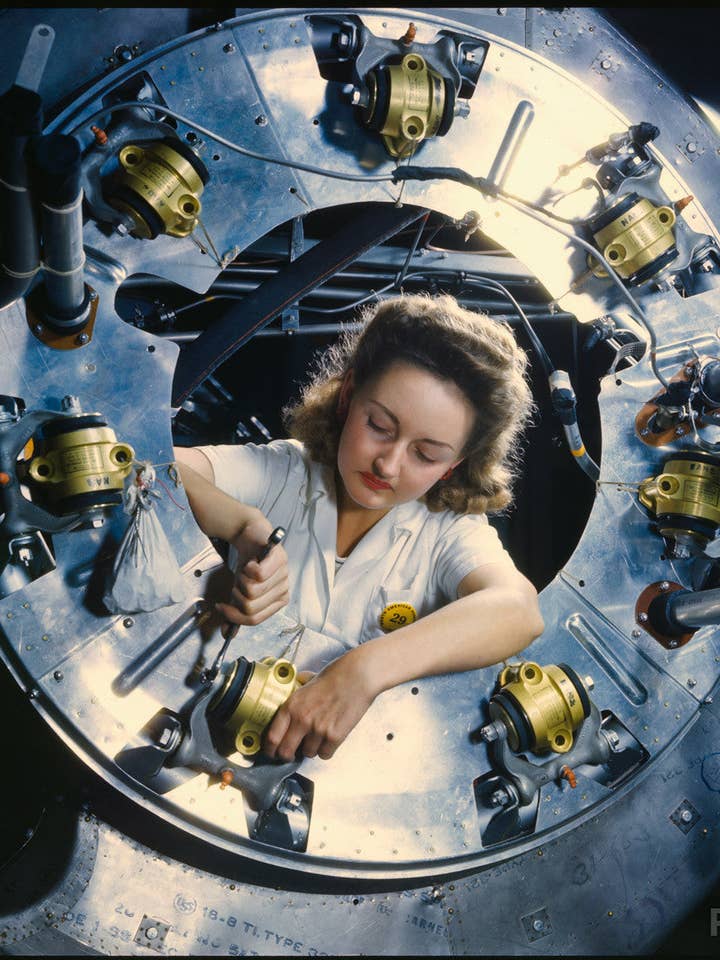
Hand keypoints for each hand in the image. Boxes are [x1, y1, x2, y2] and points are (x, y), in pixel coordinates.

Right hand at [215, 514, 289, 632]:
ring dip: (241, 580)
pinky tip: (251, 562)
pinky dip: (247, 568)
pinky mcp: (280, 559)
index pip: (254, 620)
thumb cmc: (248, 565)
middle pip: (251, 606)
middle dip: (236, 595)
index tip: (221, 607)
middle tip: (238, 583)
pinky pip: (258, 574)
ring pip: (253, 590)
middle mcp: (284, 590)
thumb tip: (226, 633)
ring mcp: (284, 574)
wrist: (251, 537)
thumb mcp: (239, 592)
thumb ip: (234, 613)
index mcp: (277, 602)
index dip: (234, 616)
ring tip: (245, 572)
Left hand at [263, 650, 378, 761]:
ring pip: (308, 754)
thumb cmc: (336, 675)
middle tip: (292, 752)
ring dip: (311, 749)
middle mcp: (301, 719)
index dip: (270, 748)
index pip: (271, 737)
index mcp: (291, 705)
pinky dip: (327, 749)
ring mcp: (318, 730)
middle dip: (288, 755)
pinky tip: (330, 737)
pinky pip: (325, 754)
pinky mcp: (335, 736)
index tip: (272, 751)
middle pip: (285, 752)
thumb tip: (292, 695)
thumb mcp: (307, 682)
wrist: (358, 676)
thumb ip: (297, 694)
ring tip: (318, 736)